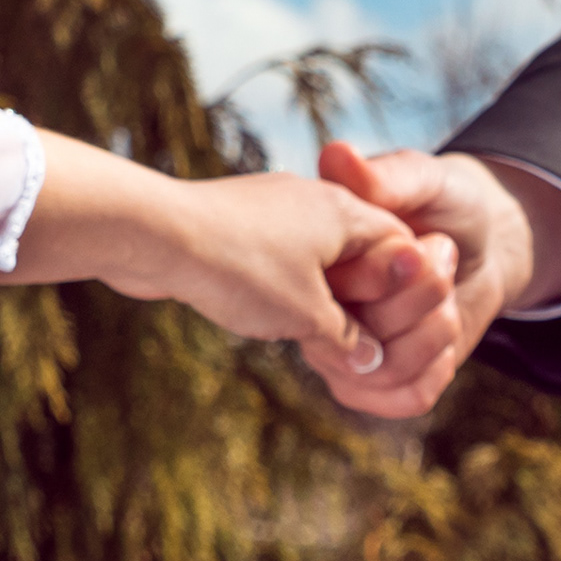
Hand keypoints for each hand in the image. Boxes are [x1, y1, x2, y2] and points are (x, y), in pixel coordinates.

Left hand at [5, 134, 458, 392]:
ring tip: (312, 334)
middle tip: (359, 342)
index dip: (408, 292)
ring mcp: (272, 208)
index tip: (400, 329)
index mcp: (345, 212)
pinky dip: (282, 288)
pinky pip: (277, 258)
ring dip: (319, 296)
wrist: (152, 234)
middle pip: (361, 252)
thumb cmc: (237, 268)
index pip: (403, 247)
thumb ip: (348, 339)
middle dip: (363, 299)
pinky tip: (267, 313)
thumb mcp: (308, 316)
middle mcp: (313, 200)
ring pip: (316, 257)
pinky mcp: (236, 224)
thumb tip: (369, 360)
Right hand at [307, 144, 557, 418]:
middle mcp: (321, 307)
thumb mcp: (424, 178)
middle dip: (421, 300)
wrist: (486, 242)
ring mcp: (345, 351)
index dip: (389, 276)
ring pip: (381, 374)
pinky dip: (435, 370)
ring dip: (433, 335)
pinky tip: (445, 338)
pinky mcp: (378, 382)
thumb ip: (384, 176)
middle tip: (443, 256)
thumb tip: (336, 154)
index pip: (336, 289)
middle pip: (359, 338)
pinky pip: (402, 398)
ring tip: (447, 298)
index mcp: (319, 257)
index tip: (422, 244)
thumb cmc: (447, 201)